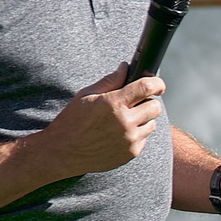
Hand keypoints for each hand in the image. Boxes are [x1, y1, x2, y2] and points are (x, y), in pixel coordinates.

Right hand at [36, 67, 164, 178]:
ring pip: (151, 124)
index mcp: (113, 103)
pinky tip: (118, 134)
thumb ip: (110, 81)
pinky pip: (144, 139)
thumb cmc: (72, 121)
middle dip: (147, 102)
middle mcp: (125, 122)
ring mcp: (130, 140)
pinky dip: (136, 135)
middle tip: (134, 104)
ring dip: (142, 120)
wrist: (62, 152)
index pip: (147, 87)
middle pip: (155, 107)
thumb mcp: (86, 95)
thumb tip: (125, 67)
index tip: (158, 85)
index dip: (157, 84)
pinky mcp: (131, 153)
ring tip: (123, 121)